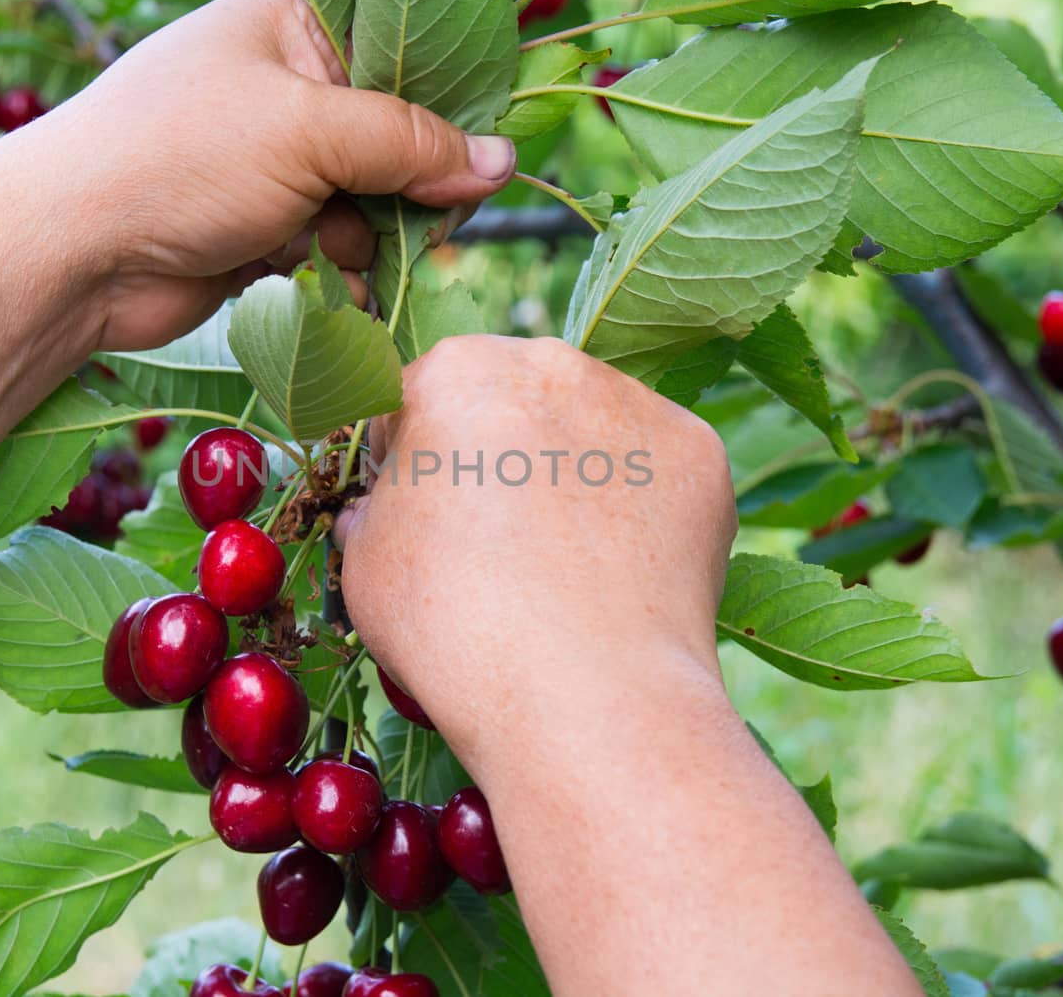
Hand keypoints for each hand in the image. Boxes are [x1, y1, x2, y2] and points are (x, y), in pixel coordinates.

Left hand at [0, 0, 517, 352]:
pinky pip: (326, 252)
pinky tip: (326, 290)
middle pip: (388, 139)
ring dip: (365, 240)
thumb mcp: (309, 131)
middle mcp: (277, 93)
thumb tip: (502, 162)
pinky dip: (333, 276)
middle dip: (408, 188)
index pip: (397, 54)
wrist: (69, 254)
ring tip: (337, 254)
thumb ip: (410, 143)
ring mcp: (263, 167)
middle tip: (427, 222)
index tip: (486, 153)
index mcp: (286, 32)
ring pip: (363, 205)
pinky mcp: (253, 234)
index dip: (446, 103)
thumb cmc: (180, 159)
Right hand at [334, 335, 737, 767]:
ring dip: (569, 474)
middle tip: (494, 547)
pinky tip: (618, 573)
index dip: (407, 464)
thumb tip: (385, 509)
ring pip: (587, 429)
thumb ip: (371, 510)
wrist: (585, 698)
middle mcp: (551, 363)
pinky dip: (636, 510)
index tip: (419, 519)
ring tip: (563, 569)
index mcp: (455, 370)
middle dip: (496, 455)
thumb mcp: (363, 565)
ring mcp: (636, 403)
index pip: (416, 401)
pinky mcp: (699, 452)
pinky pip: (651, 471)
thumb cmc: (455, 629)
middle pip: (509, 401)